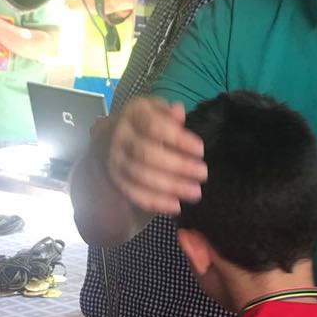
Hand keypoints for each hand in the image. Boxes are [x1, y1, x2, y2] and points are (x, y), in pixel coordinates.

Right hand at [103, 96, 205, 214]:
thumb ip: (168, 114)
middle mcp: (120, 137)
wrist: (113, 137)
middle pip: (145, 153)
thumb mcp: (156, 110)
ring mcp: (116, 159)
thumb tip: (178, 111)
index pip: (153, 126)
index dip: (177, 139)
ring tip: (194, 192)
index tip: (200, 149)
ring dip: (169, 186)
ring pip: (140, 176)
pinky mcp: (117, 179)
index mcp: (133, 114)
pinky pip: (133, 193)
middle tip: (203, 173)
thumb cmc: (145, 122)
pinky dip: (154, 202)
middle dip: (177, 165)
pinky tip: (175, 206)